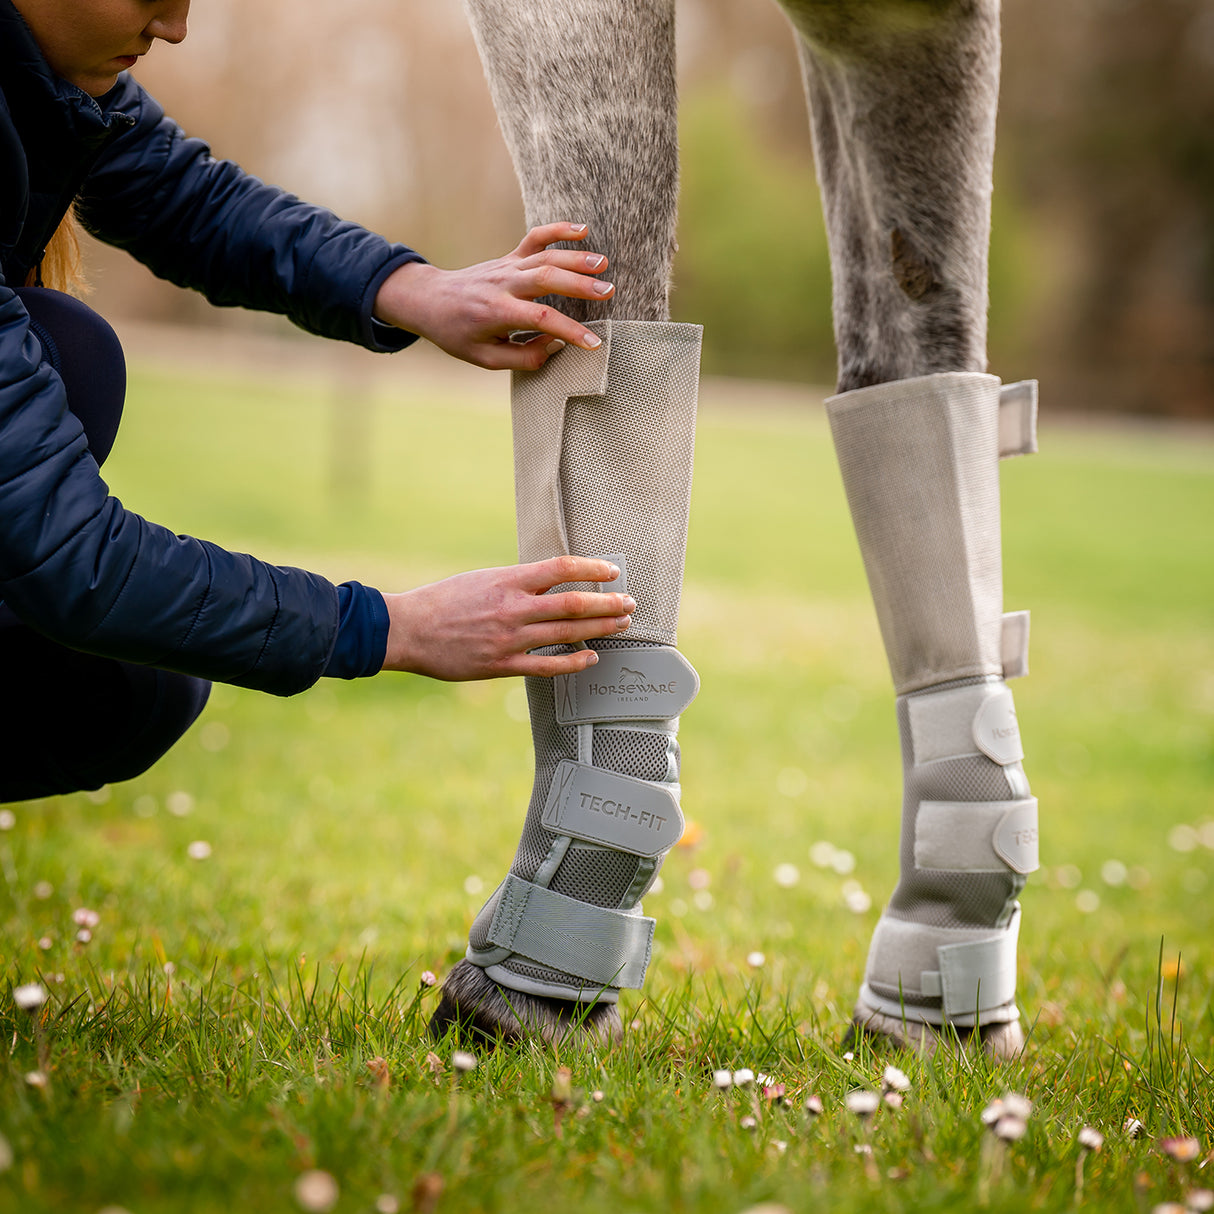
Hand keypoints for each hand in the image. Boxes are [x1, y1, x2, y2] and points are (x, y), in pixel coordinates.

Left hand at [373, 223, 613, 369]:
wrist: (431, 301)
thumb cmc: (459, 335)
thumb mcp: (485, 358)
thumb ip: (523, 356)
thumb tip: (556, 345)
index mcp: (496, 313)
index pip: (540, 319)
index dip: (570, 331)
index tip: (594, 343)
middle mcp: (503, 284)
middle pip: (546, 278)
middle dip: (579, 285)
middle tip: (608, 292)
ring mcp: (507, 266)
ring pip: (545, 256)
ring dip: (576, 258)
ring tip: (604, 265)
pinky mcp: (509, 257)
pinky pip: (535, 238)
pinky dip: (558, 230)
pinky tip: (582, 229)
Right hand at [381, 556, 633, 679]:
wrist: (407, 630)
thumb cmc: (443, 601)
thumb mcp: (482, 578)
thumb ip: (516, 582)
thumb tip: (551, 581)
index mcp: (507, 580)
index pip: (562, 569)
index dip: (593, 568)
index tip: (613, 570)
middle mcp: (513, 608)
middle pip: (574, 603)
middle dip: (607, 604)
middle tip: (630, 603)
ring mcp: (509, 638)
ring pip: (567, 633)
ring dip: (599, 629)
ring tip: (621, 625)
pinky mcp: (502, 665)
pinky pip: (547, 666)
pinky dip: (573, 662)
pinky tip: (591, 657)